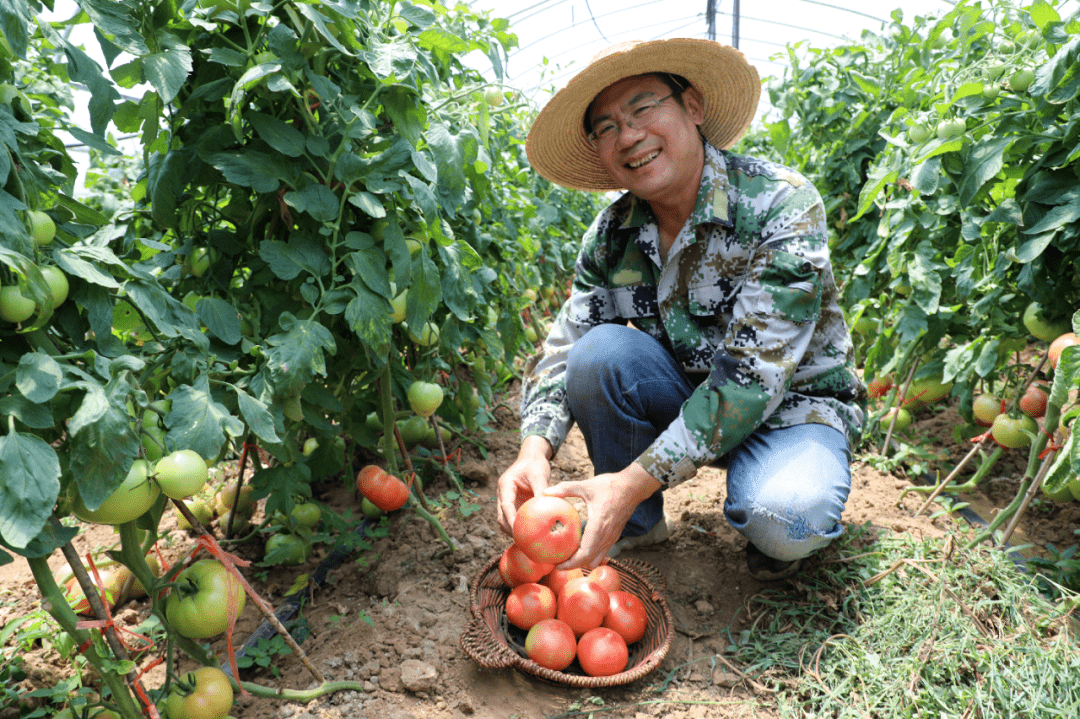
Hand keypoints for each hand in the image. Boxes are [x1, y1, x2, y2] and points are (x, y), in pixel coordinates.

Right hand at [496, 436, 552, 536]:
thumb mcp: (539, 475)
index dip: (511, 520)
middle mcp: (503, 494)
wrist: (532, 457)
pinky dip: (519, 526)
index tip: (519, 531)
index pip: (505, 506)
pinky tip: (530, 535)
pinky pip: (514, 518)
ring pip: (505, 519)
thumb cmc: (535, 464)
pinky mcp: (514, 504)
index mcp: (505, 485)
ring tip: (525, 542)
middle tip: (523, 541)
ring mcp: (508, 500)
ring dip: (512, 530)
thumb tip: (548, 509)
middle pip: (501, 516)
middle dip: (510, 529)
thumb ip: (542, 491)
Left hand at [543, 463, 661, 569]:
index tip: (557, 565)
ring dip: (583, 560)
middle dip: (573, 565)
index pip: (584, 554)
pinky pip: (602, 552)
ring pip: (597, 558)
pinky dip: (590, 554)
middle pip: (589, 561)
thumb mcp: (586, 485)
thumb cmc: (610, 485)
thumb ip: (565, 488)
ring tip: (568, 555)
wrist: (633, 487)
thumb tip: (545, 491)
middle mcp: (606, 536)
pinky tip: (580, 545)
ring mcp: (612, 537)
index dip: (570, 563)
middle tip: (558, 562)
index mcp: (598, 526)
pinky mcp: (615, 535)